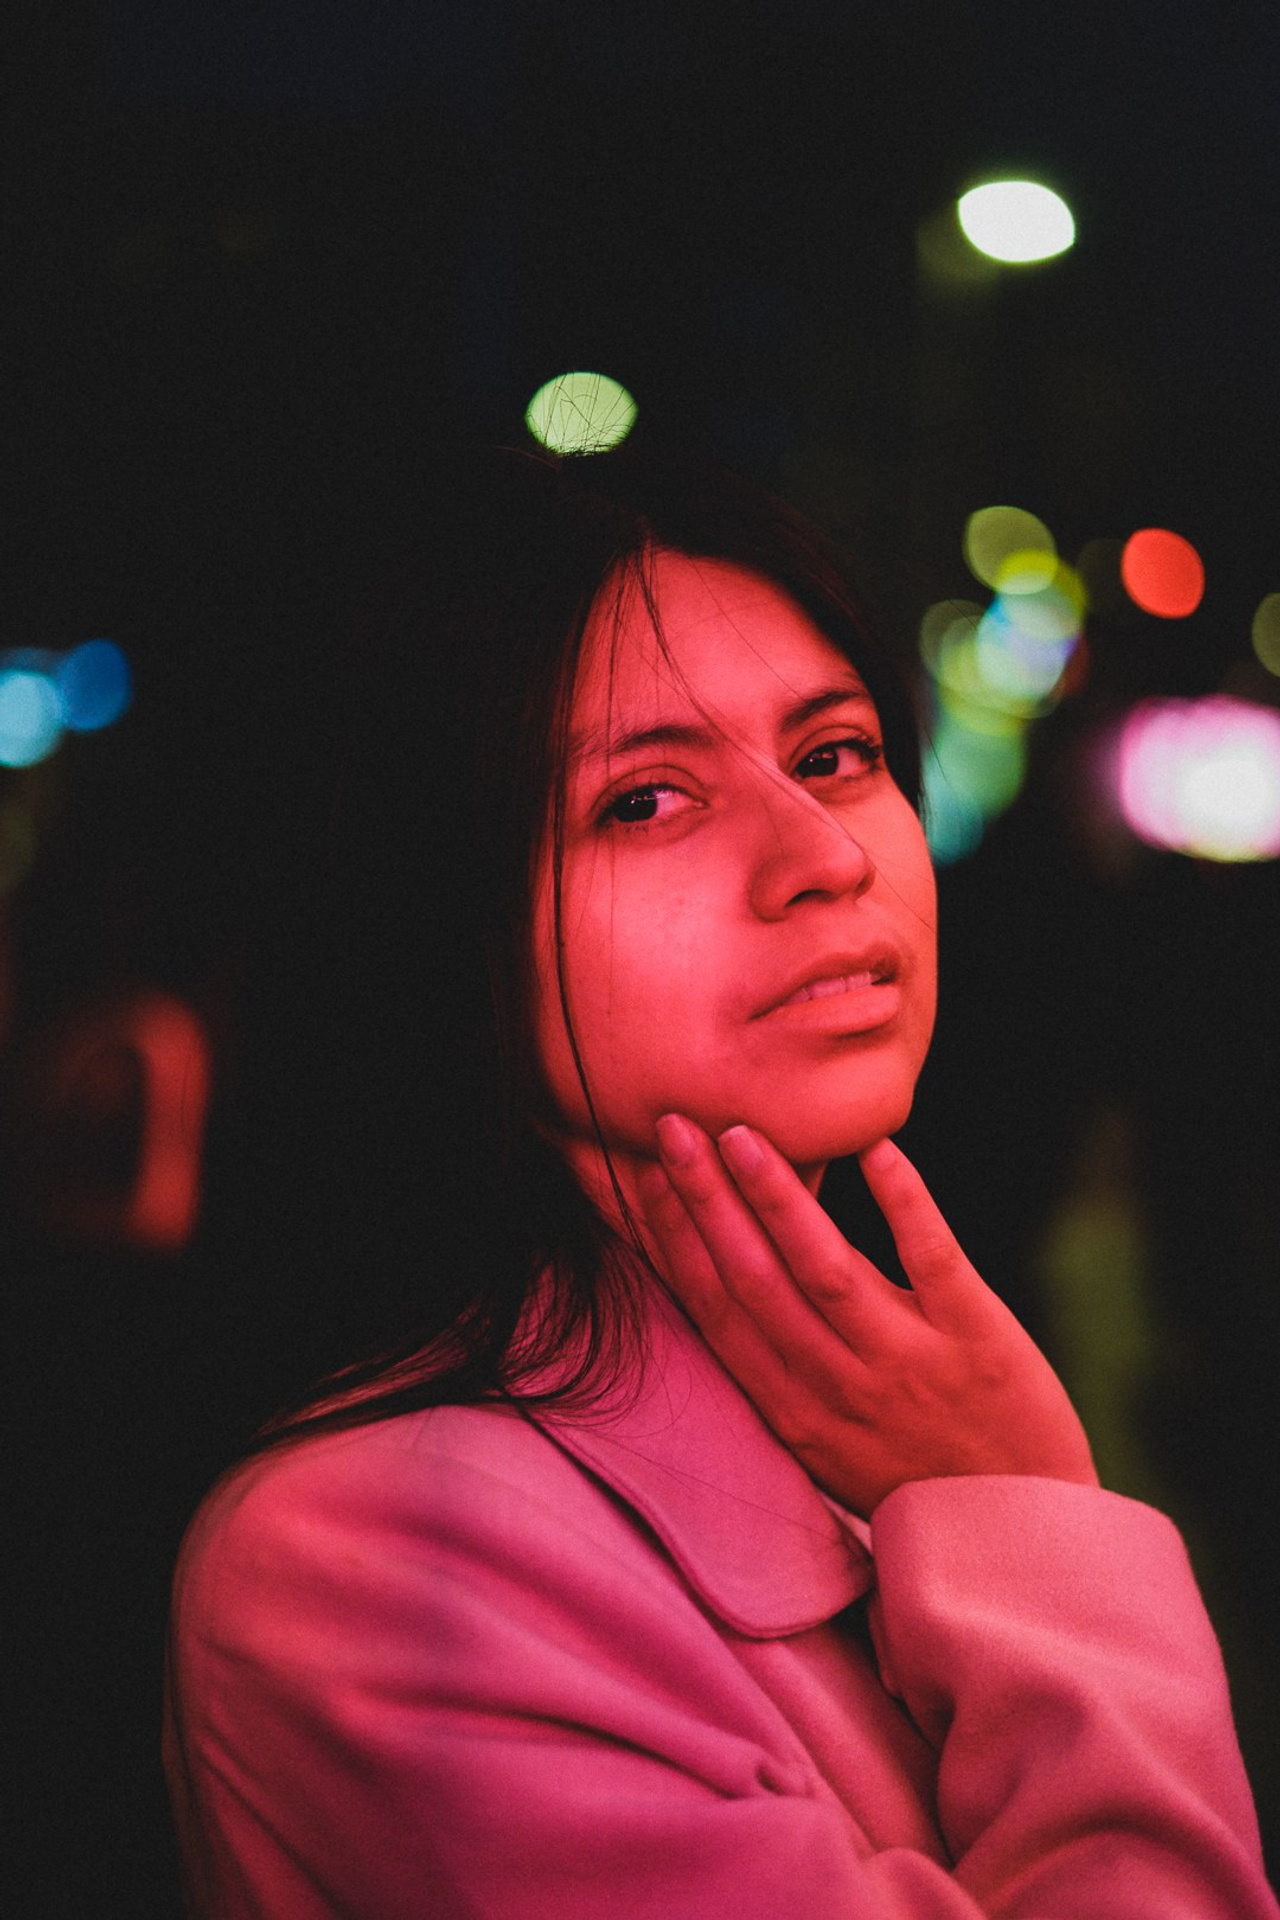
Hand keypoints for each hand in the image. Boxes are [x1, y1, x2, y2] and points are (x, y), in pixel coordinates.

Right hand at [635, 1116, 1097, 1518]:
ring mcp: (908, 1363)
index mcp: (792, 1412)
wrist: (1021, 1542)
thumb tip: (722, 1293)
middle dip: (707, 1200)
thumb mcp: (825, 1447)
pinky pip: (931, 1258)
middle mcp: (839, 1388)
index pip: (717, 1312)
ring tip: (742, 1134)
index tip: (644, 1176)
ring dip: (778, 1196)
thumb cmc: (915, 1481)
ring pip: (825, 1268)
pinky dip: (902, 1200)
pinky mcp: (979, 1340)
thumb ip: (779, 1374)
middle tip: (674, 1127)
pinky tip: (875, 1147)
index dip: (674, 1240)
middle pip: (756, 1280)